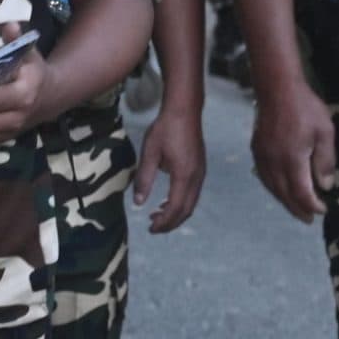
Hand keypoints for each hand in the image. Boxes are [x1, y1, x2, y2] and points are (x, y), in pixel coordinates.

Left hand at [133, 103, 206, 232]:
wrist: (185, 110)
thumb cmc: (166, 129)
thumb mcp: (149, 153)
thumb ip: (144, 179)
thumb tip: (138, 202)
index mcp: (184, 175)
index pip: (174, 208)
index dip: (163, 222)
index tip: (150, 228)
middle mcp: (196, 177)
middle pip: (186, 210)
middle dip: (171, 223)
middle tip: (153, 227)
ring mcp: (200, 173)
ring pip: (191, 203)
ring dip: (176, 213)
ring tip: (158, 216)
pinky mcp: (200, 168)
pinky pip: (193, 193)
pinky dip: (181, 203)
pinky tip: (168, 200)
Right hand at [252, 81, 335, 220]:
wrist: (277, 88)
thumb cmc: (305, 108)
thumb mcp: (325, 132)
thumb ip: (325, 161)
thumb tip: (325, 186)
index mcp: (292, 161)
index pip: (302, 193)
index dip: (312, 205)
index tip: (323, 210)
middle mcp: (274, 163)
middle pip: (285, 195)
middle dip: (298, 209)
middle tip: (309, 219)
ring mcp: (262, 157)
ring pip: (272, 188)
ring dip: (285, 201)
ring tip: (296, 209)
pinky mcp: (256, 150)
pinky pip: (264, 177)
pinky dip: (273, 188)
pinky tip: (280, 190)